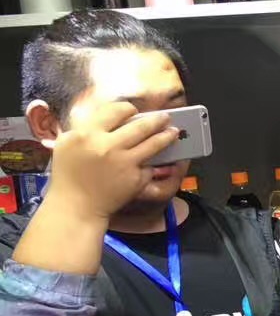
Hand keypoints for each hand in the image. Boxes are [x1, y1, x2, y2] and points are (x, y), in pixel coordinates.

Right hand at [43, 100, 177, 222]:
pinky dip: (149, 164)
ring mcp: (123, 162)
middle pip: (140, 126)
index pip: (115, 111)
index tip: (134, 111)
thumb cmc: (69, 174)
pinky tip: (154, 162)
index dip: (128, 109)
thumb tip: (113, 116)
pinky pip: (149, 165)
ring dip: (167, 135)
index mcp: (86, 134)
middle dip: (156, 119)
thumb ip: (88, 128)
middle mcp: (106, 146)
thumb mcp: (68, 144)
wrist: (77, 206)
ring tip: (174, 131)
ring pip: (154, 143)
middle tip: (164, 117)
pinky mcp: (135, 178)